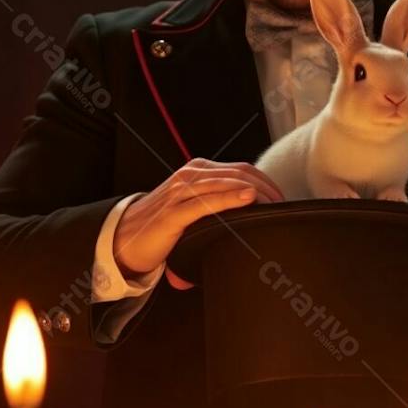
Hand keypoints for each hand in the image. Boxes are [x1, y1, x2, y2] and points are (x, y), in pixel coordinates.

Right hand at [113, 159, 283, 285]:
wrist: (124, 238)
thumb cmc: (162, 224)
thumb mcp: (193, 206)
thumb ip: (217, 203)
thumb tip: (249, 212)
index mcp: (197, 171)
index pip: (241, 169)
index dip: (266, 181)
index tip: (282, 198)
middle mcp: (190, 175)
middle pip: (239, 173)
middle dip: (266, 187)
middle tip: (283, 205)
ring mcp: (181, 191)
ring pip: (226, 182)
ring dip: (254, 191)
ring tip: (273, 203)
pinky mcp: (174, 212)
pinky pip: (207, 202)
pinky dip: (231, 198)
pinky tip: (248, 199)